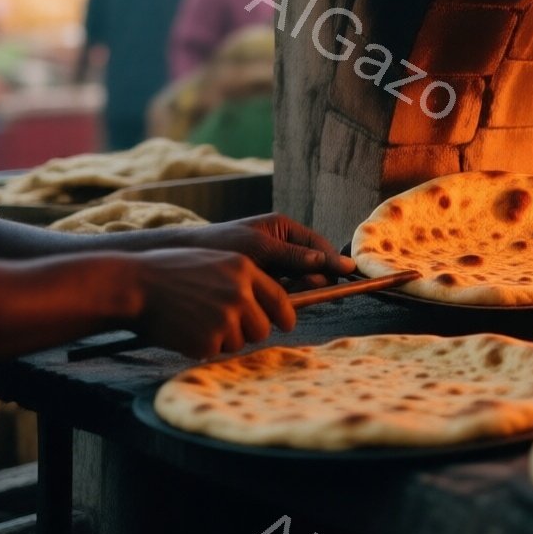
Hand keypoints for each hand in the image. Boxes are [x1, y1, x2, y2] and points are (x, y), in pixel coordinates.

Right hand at [130, 248, 294, 358]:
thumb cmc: (169, 272)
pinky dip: (203, 347)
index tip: (285, 324)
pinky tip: (184, 330)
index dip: (285, 315)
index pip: (280, 299)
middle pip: (263, 328)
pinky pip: (216, 353)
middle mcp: (240, 293)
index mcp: (243, 269)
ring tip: (195, 321)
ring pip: (240, 343)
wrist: (135, 286)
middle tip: (222, 325)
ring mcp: (225, 318)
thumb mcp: (212, 261)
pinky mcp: (208, 341)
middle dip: (248, 331)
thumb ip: (241, 280)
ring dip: (223, 339)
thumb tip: (265, 306)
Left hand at [183, 214, 355, 290]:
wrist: (185, 259)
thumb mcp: (258, 248)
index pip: (318, 246)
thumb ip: (293, 256)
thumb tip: (331, 263)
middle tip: (300, 292)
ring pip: (299, 282)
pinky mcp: (263, 281)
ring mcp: (274, 264)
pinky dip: (283, 298)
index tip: (347, 276)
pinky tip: (273, 304)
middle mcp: (282, 245)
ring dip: (297, 292)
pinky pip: (284, 291)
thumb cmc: (220, 246)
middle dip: (312, 281)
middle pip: (313, 266)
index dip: (333, 261)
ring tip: (282, 298)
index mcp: (284, 229)